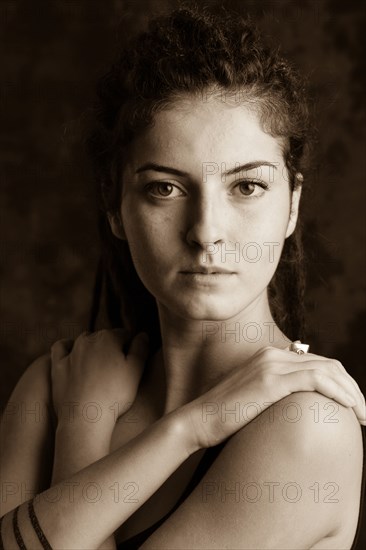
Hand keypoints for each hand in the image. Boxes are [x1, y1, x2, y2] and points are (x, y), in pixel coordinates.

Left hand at [50, 329, 148, 427]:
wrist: (86, 417)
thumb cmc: (114, 394)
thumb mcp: (136, 370)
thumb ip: (141, 348)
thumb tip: (142, 334)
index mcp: (109, 338)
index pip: (125, 335)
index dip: (131, 347)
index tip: (132, 362)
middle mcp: (89, 339)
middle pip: (105, 337)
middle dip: (112, 347)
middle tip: (118, 368)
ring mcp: (72, 351)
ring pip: (85, 340)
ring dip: (93, 347)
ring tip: (99, 366)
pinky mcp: (58, 364)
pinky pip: (61, 347)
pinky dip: (67, 346)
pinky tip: (72, 352)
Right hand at [182, 346, 365, 448]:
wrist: (197, 421)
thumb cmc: (223, 419)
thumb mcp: (252, 400)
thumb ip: (274, 394)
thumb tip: (297, 407)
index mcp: (268, 357)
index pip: (317, 363)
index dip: (341, 383)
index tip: (353, 406)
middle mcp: (271, 355)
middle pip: (327, 363)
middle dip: (352, 387)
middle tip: (365, 412)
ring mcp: (270, 365)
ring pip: (326, 370)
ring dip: (351, 392)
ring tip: (363, 415)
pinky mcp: (270, 380)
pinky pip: (316, 379)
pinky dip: (338, 392)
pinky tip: (349, 408)